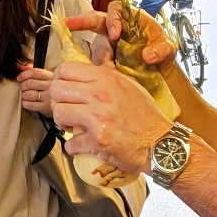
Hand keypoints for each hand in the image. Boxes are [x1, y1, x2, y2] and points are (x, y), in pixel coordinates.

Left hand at [18, 66, 55, 115]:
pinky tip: (27, 102)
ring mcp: (49, 97)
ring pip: (28, 94)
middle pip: (29, 83)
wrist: (61, 104)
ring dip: (24, 95)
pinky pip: (30, 105)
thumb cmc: (50, 90)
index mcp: (50, 76)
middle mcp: (50, 86)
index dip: (24, 75)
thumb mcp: (45, 78)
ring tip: (26, 96)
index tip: (19, 78)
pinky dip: (25, 103)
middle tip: (23, 89)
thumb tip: (22, 67)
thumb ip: (33, 71)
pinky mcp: (46, 107)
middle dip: (22, 86)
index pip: (34, 72)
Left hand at [49, 61, 172, 175]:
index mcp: (106, 78)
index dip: (60, 80)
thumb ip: (105, 75)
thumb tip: (84, 71)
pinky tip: (83, 145)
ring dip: (63, 123)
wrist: (160, 143)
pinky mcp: (98, 140)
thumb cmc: (145, 115)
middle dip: (58, 101)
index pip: (65, 69)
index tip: (65, 90)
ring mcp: (98, 117)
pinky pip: (70, 143)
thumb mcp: (127, 84)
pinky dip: (74, 147)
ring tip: (73, 126)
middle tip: (68, 109)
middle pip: (56, 90)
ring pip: (58, 114)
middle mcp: (99, 94)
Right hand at [66, 1, 177, 71]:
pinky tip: (107, 81)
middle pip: (94, 21)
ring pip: (96, 49)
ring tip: (111, 72)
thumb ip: (162, 49)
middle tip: (69, 24)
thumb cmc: (161, 51)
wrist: (160, 70)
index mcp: (129, 19)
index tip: (115, 35)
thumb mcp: (168, 48)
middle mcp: (114, 29)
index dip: (112, 19)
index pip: (115, 9)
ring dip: (100, 61)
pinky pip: (97, 65)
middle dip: (80, 21)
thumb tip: (147, 56)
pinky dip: (100, 73)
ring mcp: (107, 45)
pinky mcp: (104, 62)